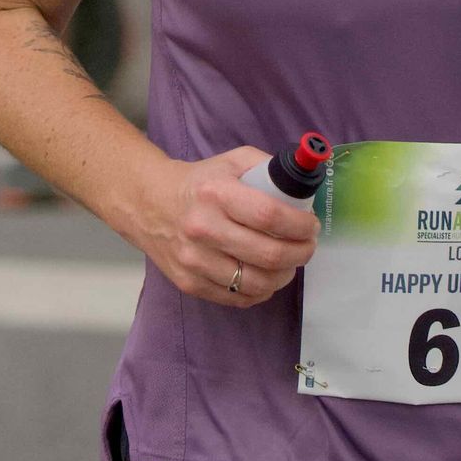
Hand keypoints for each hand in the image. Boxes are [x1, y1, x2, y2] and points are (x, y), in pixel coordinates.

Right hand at [148, 147, 320, 310]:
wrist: (149, 205)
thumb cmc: (201, 183)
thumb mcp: (233, 162)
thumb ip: (269, 169)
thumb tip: (304, 188)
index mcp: (216, 193)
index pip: (269, 215)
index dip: (300, 225)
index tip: (311, 225)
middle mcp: (203, 228)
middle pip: (268, 254)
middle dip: (300, 253)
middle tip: (307, 246)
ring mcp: (194, 260)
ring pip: (257, 283)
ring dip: (284, 275)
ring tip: (289, 263)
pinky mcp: (189, 283)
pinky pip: (238, 298)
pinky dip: (261, 291)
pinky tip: (266, 276)